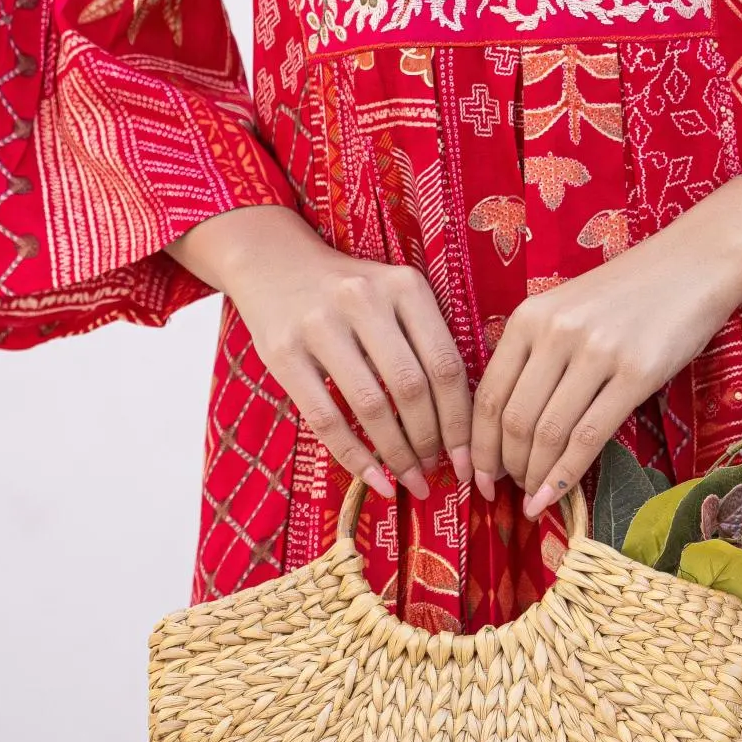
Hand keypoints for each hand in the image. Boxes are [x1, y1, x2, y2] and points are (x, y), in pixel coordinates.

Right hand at [171, 207, 471, 504]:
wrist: (273, 261)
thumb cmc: (348, 291)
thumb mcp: (394, 295)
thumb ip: (425, 341)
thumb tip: (458, 424)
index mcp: (404, 285)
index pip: (445, 364)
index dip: (461, 420)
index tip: (469, 458)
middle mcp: (364, 299)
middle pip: (411, 388)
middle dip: (430, 442)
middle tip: (437, 472)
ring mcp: (320, 324)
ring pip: (371, 406)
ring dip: (396, 454)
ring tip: (410, 480)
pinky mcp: (284, 352)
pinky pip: (325, 418)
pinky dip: (354, 457)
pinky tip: (373, 479)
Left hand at [470, 176, 741, 516]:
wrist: (693, 263)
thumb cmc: (628, 291)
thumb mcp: (566, 311)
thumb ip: (535, 356)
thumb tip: (508, 427)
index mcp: (529, 317)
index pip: (488, 394)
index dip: (478, 445)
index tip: (478, 476)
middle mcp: (555, 332)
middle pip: (514, 419)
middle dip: (506, 466)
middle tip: (508, 492)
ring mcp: (596, 352)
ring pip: (549, 432)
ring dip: (536, 475)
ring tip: (534, 497)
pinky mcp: (636, 373)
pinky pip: (590, 436)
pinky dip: (568, 474)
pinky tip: (558, 495)